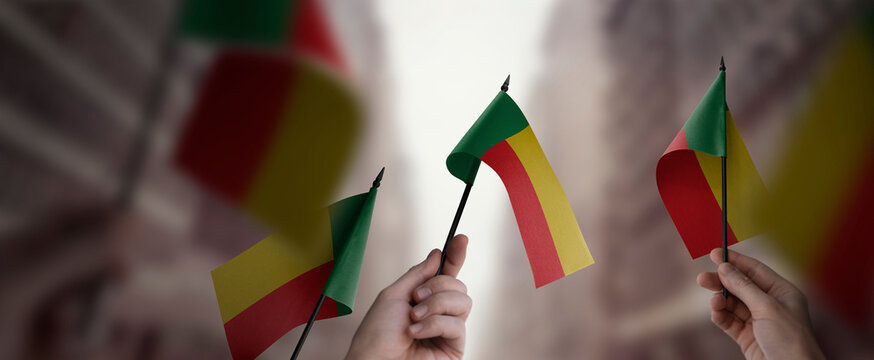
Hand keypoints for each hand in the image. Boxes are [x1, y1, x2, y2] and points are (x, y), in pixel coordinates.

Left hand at [346, 235, 470, 359]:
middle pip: (458, 284)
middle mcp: (439, 313)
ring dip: (435, 304)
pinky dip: (435, 324)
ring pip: (463, 301)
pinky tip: (417, 332)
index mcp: (424, 298)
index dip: (455, 255)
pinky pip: (458, 324)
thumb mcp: (393, 295)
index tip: (460, 238)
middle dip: (437, 286)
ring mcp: (448, 330)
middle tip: (415, 299)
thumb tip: (438, 254)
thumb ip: (418, 274)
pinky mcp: (454, 348)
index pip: (446, 273)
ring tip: (414, 318)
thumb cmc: (377, 334)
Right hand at [696, 249, 824, 359]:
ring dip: (720, 301)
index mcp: (782, 292)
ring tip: (713, 302)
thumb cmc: (791, 340)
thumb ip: (743, 286)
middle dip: (721, 282)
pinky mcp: (747, 337)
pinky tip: (716, 314)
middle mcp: (770, 305)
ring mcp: (758, 322)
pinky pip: (729, 322)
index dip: (735, 261)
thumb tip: (725, 267)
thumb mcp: (767, 307)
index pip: (755, 270)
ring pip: (732, 305)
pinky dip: (721, 316)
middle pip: (740, 287)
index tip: (715, 253)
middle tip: (702, 279)